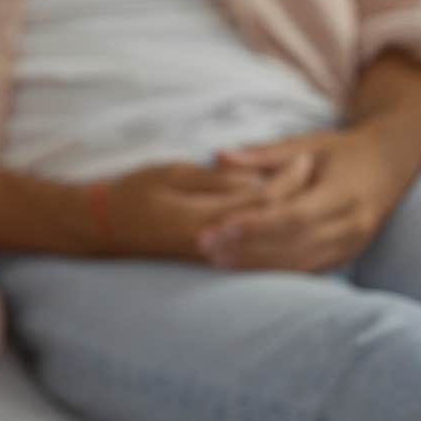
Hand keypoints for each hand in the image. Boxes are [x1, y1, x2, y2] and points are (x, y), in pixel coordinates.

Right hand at [101, 157, 312, 261]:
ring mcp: (216, 258)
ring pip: (270, 245)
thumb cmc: (134, 192)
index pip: (263, 200)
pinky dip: (281, 242)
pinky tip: (295, 228)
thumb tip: (258, 182)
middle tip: (315, 170)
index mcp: (204, 218)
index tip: (306, 157)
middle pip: (272, 222)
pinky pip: (259, 256)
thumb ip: (217, 180)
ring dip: (294, 220)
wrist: (105, 226)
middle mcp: (215, 244)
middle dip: (298, 195)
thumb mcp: (172, 174)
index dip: (289, 178)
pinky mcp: (214, 263)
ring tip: (311, 194)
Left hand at [200, 130, 413, 272]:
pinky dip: (274, 271)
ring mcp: (352, 245)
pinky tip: (241, 267)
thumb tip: (219, 155)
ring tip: (214, 258)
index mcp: (345, 194)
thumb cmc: (341, 151)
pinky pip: (307, 269)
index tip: (220, 225)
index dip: (257, 224)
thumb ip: (264, 154)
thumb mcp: (307, 144)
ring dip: (255, 263)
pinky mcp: (346, 256)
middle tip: (204, 242)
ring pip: (300, 263)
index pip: (296, 216)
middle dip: (248, 246)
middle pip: (295, 243)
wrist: (390, 165)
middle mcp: (353, 225)